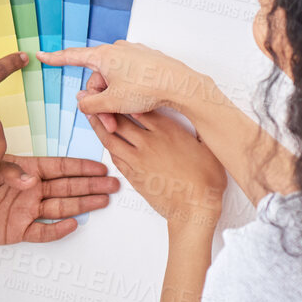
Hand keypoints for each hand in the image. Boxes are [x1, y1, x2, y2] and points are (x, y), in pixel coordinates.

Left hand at [0, 155, 119, 245]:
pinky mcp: (16, 230)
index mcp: (24, 171)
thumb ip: (12, 173)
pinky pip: (41, 232)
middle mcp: (29, 191)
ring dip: (82, 205)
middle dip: (90, 186)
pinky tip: (72, 225)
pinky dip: (56, 230)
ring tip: (103, 201)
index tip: (100, 167)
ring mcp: (24, 211)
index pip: (59, 168)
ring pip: (60, 208)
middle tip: (114, 185)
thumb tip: (33, 178)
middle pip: (66, 188)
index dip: (80, 168)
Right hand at [37, 40, 217, 132]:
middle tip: (108, 121)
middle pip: (97, 78)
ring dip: (115, 100)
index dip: (55, 59)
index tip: (41, 56)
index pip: (73, 57)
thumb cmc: (147, 89)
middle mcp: (117, 50)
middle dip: (100, 101)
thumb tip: (81, 101)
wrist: (180, 85)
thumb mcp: (112, 102)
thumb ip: (90, 104)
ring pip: (114, 80)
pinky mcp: (147, 61)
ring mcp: (133, 54)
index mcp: (104, 56)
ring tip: (126, 115)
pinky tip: (139, 105)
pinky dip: (128, 93)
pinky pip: (129, 78)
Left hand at [88, 109, 225, 230]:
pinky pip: (115, 156)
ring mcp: (138, 159)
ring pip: (111, 137)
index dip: (129, 99)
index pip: (141, 108)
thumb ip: (198, 133)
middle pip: (121, 119)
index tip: (123, 93)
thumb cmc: (206, 181)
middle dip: (107, 109)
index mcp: (168, 130)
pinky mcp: (133, 175)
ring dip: (100, 126)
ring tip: (92, 117)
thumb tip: (201, 126)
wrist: (195, 207)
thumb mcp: (208, 148)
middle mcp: (150, 141)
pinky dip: (108, 147)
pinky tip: (106, 142)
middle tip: (98, 102)